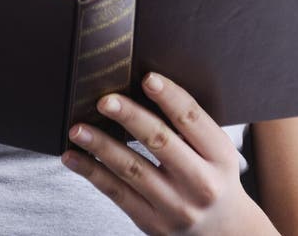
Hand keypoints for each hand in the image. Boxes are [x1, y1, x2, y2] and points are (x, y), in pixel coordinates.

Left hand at [61, 72, 274, 235]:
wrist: (224, 230)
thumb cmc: (214, 175)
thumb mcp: (216, 149)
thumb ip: (189, 123)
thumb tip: (144, 83)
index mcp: (219, 155)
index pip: (192, 119)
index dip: (169, 96)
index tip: (147, 78)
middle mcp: (200, 182)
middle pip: (160, 142)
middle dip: (130, 118)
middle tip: (105, 100)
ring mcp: (175, 206)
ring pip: (132, 169)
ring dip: (101, 145)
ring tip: (78, 128)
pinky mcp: (152, 222)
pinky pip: (116, 193)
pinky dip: (91, 172)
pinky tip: (73, 156)